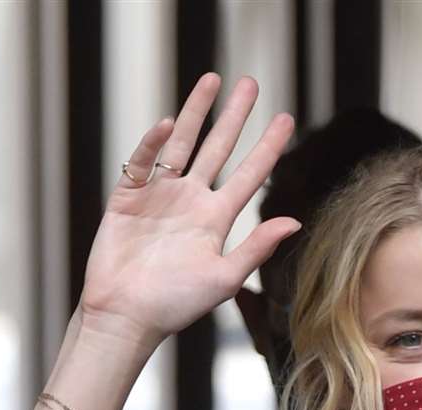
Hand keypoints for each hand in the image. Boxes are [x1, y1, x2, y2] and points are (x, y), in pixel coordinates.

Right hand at [78, 72, 300, 353]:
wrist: (127, 316)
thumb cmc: (176, 306)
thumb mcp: (224, 278)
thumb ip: (257, 248)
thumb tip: (294, 223)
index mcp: (216, 221)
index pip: (249, 175)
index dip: (267, 147)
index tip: (285, 117)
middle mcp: (191, 202)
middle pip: (217, 149)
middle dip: (234, 116)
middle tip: (250, 83)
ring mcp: (159, 196)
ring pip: (181, 144)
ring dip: (197, 112)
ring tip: (212, 80)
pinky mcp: (128, 197)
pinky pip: (142, 162)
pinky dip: (153, 143)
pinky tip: (169, 124)